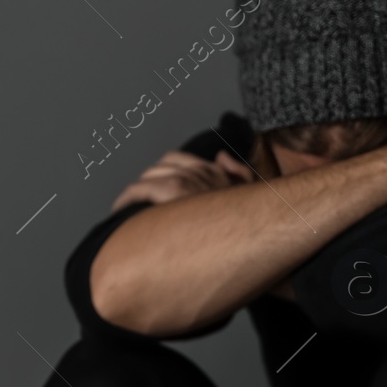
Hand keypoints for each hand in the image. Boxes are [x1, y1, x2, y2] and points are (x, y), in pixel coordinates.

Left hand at [110, 150, 254, 212]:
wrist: (266, 230)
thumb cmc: (257, 224)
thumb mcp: (252, 194)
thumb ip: (237, 172)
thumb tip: (221, 156)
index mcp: (215, 171)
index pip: (179, 161)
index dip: (162, 175)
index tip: (152, 191)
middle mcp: (201, 170)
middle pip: (161, 168)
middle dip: (147, 184)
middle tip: (136, 204)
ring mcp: (189, 179)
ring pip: (150, 177)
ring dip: (136, 192)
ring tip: (126, 209)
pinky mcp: (177, 191)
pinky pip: (142, 189)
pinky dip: (128, 198)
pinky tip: (119, 209)